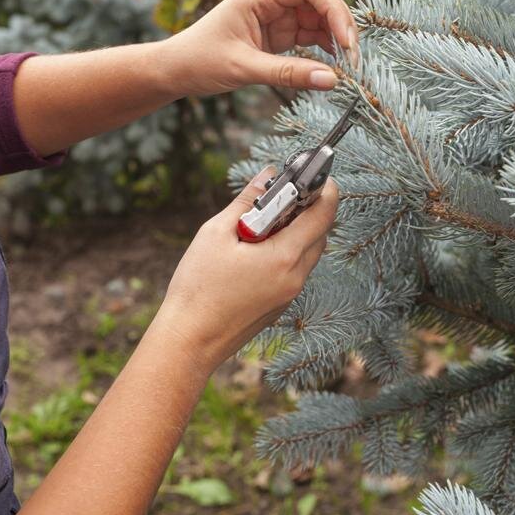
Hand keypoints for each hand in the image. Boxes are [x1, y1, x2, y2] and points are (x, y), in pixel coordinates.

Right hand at [149, 166, 338, 375]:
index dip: (324, 190)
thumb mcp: (216, 233)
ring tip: (264, 220)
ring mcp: (290, 294)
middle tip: (284, 192)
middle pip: (320, 233)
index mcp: (284, 257)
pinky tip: (258, 247)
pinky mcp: (281, 304)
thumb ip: (247, 201)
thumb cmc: (198, 286)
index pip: (323, 215)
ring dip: (297, 230)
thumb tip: (267, 175)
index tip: (315, 174)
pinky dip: (287, 251)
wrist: (189, 340)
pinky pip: (295, 269)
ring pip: (308, 252)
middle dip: (309, 208)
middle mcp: (295, 277)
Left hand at [161, 0, 359, 97]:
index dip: (334, 9)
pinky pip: (309, 35)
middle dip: (340, 23)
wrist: (175, 70)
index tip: (346, 40)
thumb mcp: (245, 69)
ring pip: (318, 18)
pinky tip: (333, 64)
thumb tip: (332, 80)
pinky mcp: (277, 33)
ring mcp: (275, 16)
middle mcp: (270, 0)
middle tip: (353, 56)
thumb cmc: (200, 61)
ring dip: (335, 37)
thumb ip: (289, 74)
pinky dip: (324, 48)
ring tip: (347, 65)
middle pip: (319, 0)